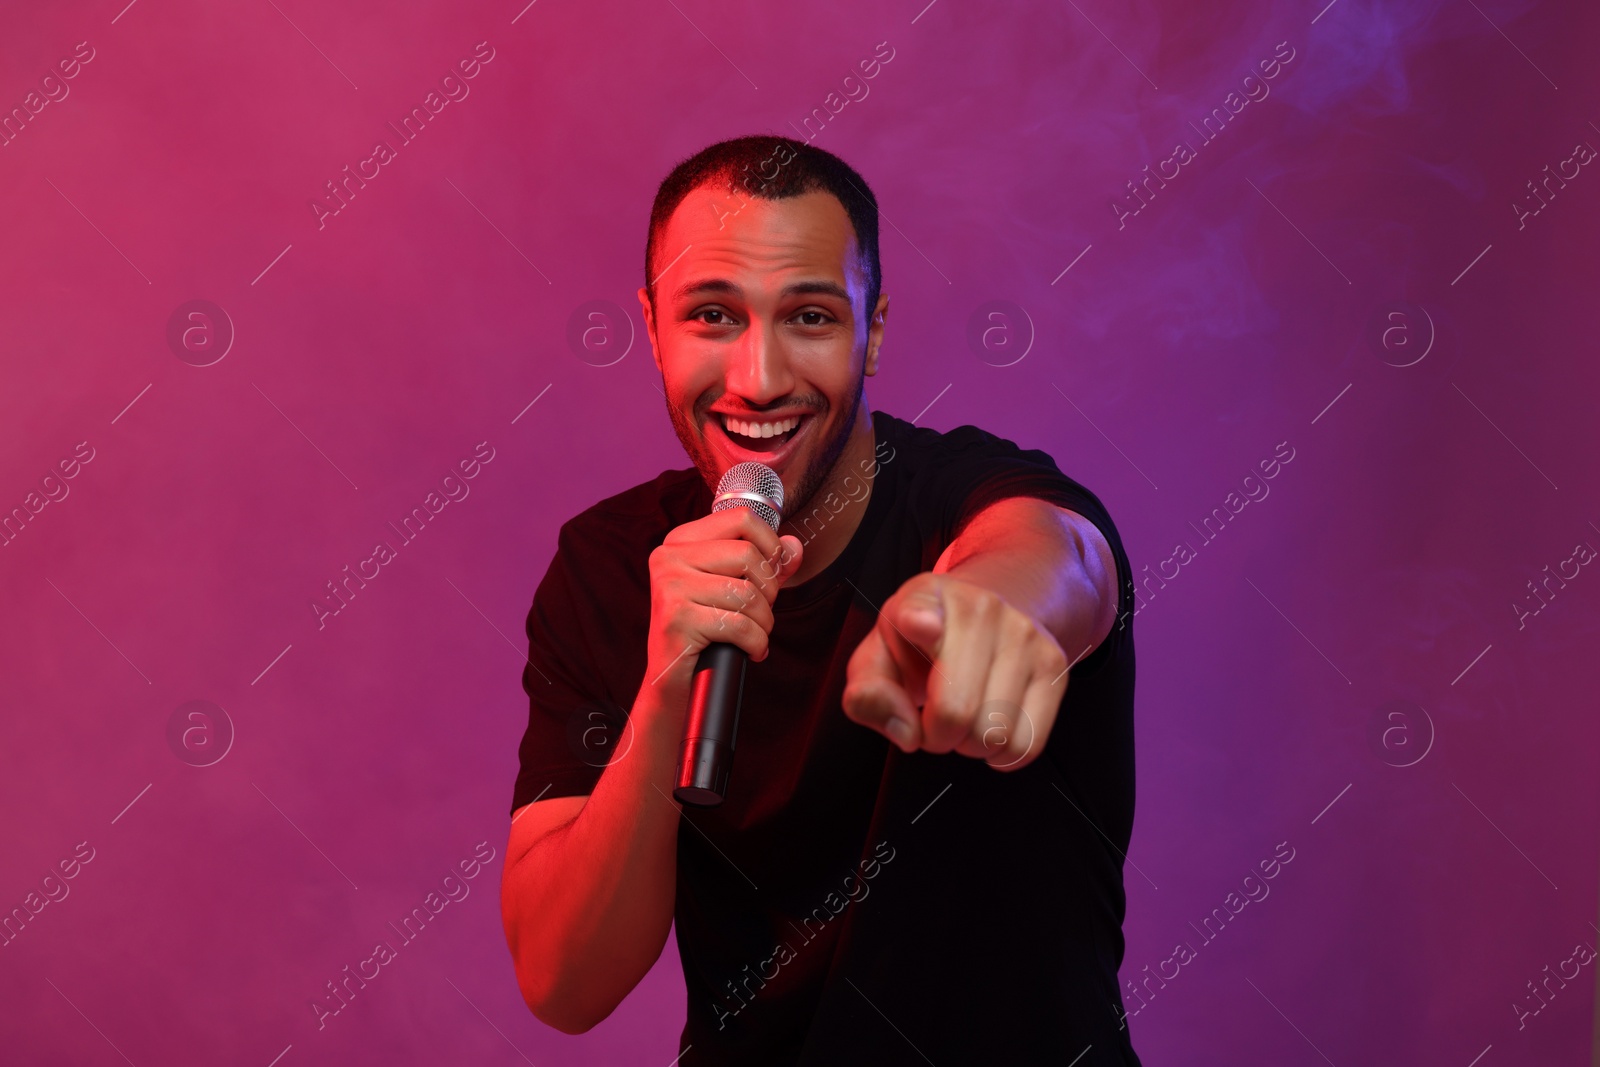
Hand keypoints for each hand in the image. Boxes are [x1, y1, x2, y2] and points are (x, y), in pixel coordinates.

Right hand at [644, 508, 803, 717]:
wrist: (672, 680)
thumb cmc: (705, 630)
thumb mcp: (735, 588)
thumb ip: (766, 564)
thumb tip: (794, 546)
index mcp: (681, 540)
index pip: (741, 518)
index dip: (770, 546)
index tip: (770, 575)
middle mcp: (669, 557)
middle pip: (748, 555)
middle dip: (768, 590)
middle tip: (761, 613)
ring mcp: (669, 587)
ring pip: (746, 593)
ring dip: (763, 621)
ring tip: (755, 634)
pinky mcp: (676, 620)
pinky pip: (739, 625)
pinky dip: (756, 643)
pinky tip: (750, 651)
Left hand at [842, 572, 1068, 770]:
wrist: (982, 616)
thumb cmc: (919, 645)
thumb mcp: (879, 660)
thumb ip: (870, 696)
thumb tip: (906, 731)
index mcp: (922, 597)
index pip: (920, 609)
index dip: (919, 622)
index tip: (923, 628)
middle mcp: (979, 607)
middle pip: (955, 712)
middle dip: (935, 737)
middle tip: (932, 721)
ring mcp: (1023, 633)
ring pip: (995, 735)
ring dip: (970, 747)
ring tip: (963, 720)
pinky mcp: (1054, 663)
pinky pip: (1028, 743)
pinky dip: (1003, 755)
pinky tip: (989, 730)